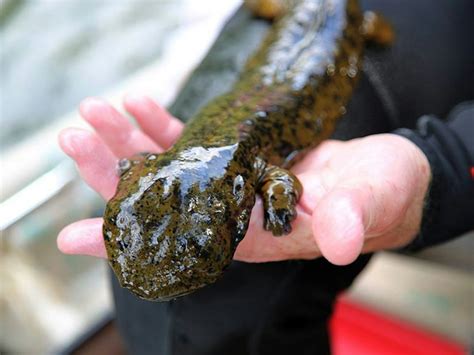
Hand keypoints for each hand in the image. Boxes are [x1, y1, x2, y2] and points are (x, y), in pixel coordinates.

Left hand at [58, 96, 430, 264]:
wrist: (386, 176)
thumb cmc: (381, 194)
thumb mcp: (371, 203)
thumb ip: (352, 220)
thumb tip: (342, 239)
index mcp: (256, 232)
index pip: (180, 241)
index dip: (129, 241)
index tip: (73, 236)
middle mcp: (234, 211)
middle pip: (160, 199)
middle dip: (114, 172)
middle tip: (75, 140)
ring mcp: (233, 182)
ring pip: (169, 167)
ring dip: (130, 141)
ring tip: (96, 111)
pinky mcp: (241, 156)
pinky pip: (193, 143)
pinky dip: (165, 125)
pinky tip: (141, 104)